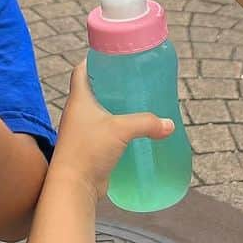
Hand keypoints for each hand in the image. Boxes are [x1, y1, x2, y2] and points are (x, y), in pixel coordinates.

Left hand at [49, 64, 173, 199]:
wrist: (74, 187)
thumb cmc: (89, 151)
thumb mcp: (121, 130)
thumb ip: (146, 123)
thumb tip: (169, 124)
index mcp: (79, 99)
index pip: (82, 70)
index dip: (95, 60)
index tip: (113, 55)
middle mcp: (78, 112)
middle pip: (94, 90)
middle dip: (113, 84)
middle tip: (134, 79)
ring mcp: (83, 131)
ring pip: (101, 112)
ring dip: (116, 107)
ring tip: (138, 103)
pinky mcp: (91, 148)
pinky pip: (106, 132)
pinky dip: (119, 128)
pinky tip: (135, 131)